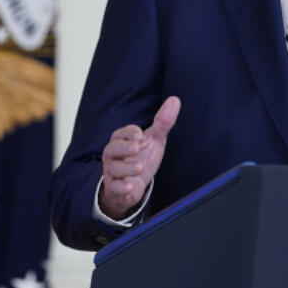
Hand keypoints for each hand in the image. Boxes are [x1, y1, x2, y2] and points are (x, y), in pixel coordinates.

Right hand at [98, 96, 180, 219]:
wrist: (134, 185)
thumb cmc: (142, 157)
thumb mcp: (154, 140)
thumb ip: (162, 122)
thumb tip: (175, 100)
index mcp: (121, 139)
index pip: (122, 133)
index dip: (131, 133)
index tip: (141, 135)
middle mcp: (113, 154)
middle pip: (113, 148)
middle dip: (124, 147)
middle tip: (137, 148)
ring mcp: (112, 171)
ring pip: (114, 168)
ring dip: (127, 168)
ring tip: (140, 167)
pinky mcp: (113, 187)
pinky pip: (113, 187)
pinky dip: (120, 188)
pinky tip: (129, 187)